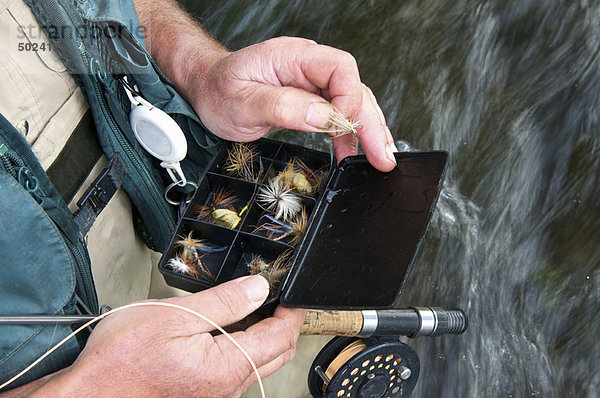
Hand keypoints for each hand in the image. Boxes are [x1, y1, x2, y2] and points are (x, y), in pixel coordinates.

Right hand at [29, 276, 304, 396]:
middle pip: (276, 355)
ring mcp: (216, 395)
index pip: (280, 337)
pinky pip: (237, 373)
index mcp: (227, 366)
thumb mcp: (175, 316)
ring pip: (258, 366)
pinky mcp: (202, 396)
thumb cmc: (121, 360)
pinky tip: (231, 333)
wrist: (89, 397)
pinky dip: (245, 350)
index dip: (292, 312)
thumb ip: (225, 302)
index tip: (294, 294)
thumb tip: (260, 288)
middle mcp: (228, 388)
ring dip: (266, 338)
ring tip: (258, 309)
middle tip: (282, 300)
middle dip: (285, 326)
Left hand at [184, 37, 397, 171]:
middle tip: (381, 156)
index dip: (348, 99)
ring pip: (352, 103)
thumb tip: (325, 117)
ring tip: (379, 159)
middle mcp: (307, 66)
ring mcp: (310, 83)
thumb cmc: (218, 91)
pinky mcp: (310, 100)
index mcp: (292, 56)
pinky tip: (355, 154)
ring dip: (368, 131)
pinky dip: (350, 135)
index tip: (340, 129)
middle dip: (370, 123)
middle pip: (353, 89)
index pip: (339, 69)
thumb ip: (283, 107)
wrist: (206, 91)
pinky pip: (338, 115)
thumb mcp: (243, 103)